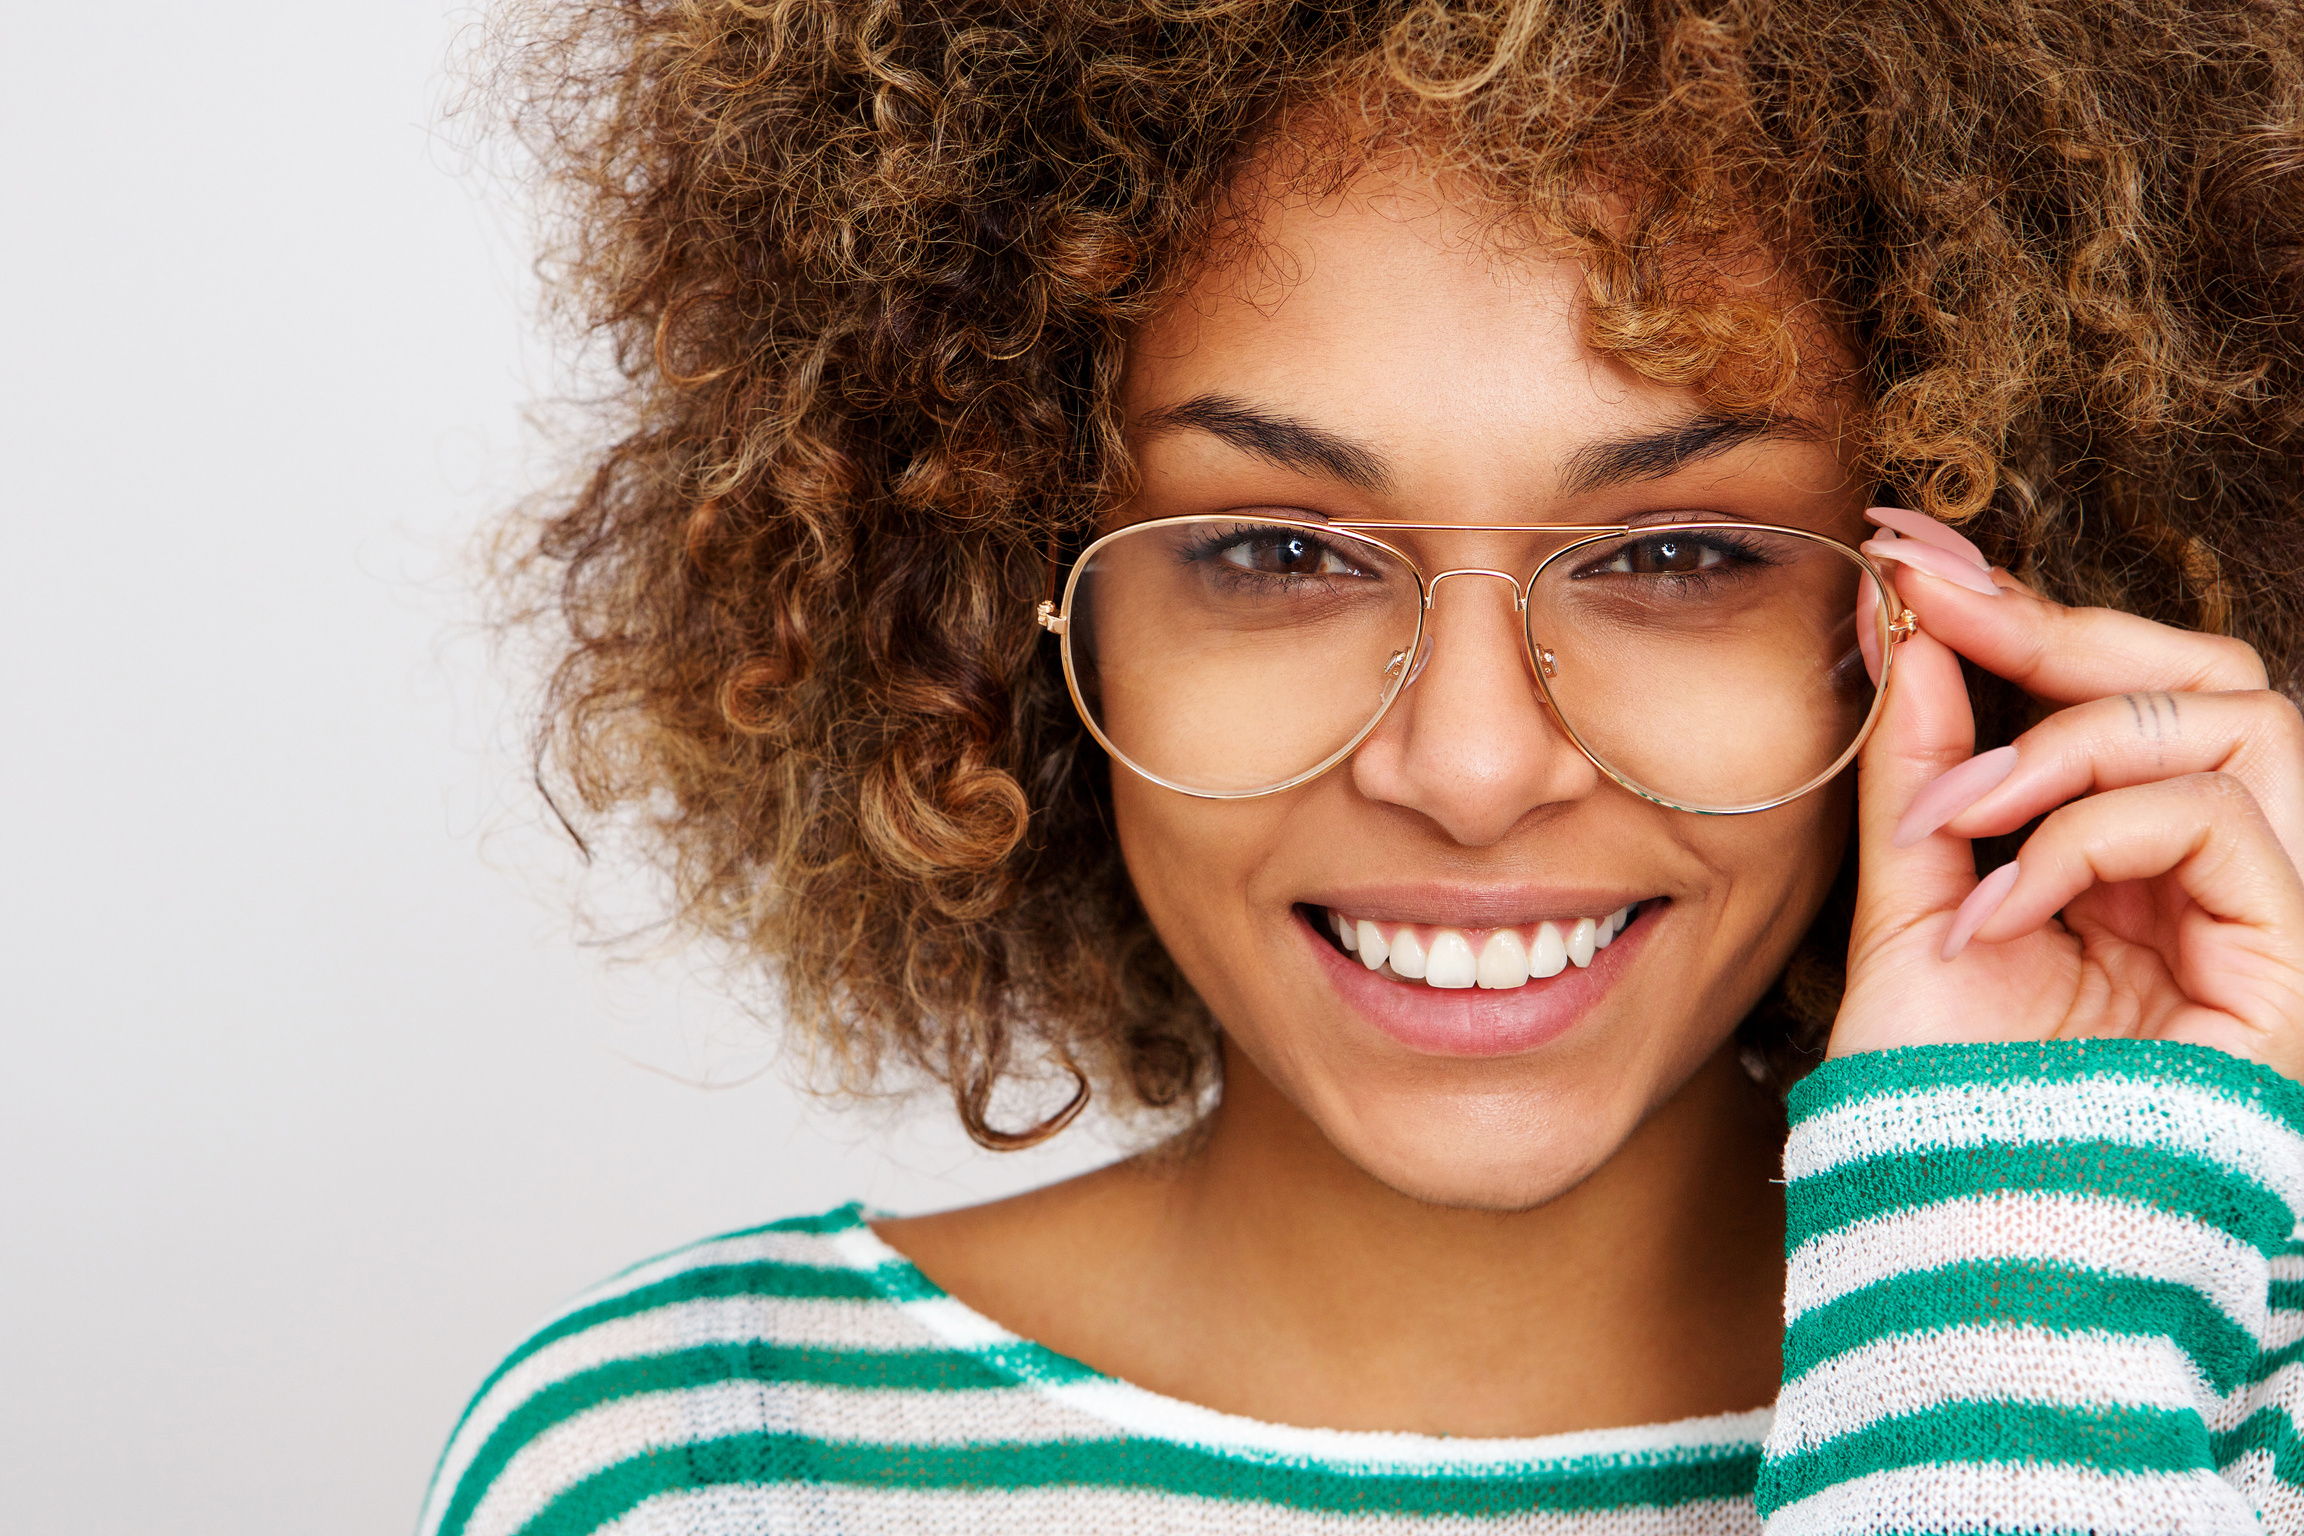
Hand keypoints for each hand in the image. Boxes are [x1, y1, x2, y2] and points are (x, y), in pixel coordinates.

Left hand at [1828, 510, 2303, 1080]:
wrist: (1967, 1240)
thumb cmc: (1943, 1096)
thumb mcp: (1910, 906)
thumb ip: (1919, 771)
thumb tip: (1904, 625)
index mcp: (2126, 857)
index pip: (2112, 693)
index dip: (2020, 611)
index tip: (1901, 550)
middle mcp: (2210, 874)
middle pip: (2201, 675)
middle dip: (2059, 625)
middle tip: (1927, 598)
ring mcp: (2262, 914)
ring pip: (2238, 718)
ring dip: (2066, 741)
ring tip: (1954, 819)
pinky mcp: (2289, 965)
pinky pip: (2216, 822)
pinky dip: (2090, 838)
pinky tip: (2000, 908)